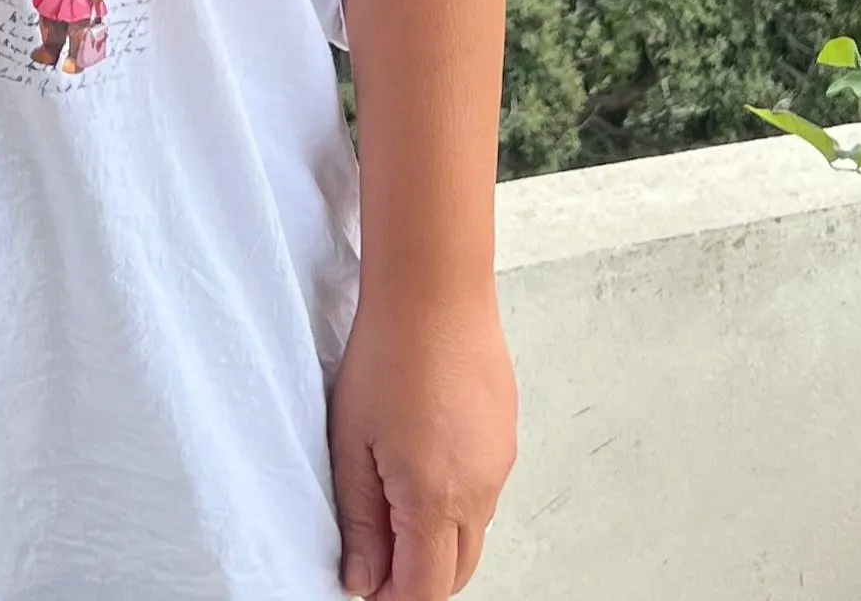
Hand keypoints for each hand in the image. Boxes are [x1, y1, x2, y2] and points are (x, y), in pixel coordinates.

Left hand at [328, 284, 513, 600]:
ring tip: (395, 490)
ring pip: (474, 532)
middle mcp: (479, 491)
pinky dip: (456, 497)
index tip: (366, 583)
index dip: (393, 599)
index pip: (426, 590)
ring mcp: (500, 464)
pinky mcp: (507, 437)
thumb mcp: (353, 442)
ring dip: (438, 536)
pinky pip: (485, 490)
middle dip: (419, 577)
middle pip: (457, 572)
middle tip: (376, 551)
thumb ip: (360, 519)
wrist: (435, 290)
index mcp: (436, 498)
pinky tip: (424, 453)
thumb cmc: (386, 355)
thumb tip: (362, 579)